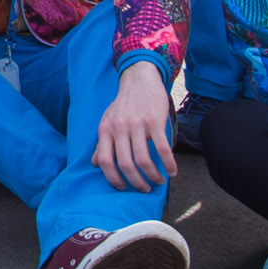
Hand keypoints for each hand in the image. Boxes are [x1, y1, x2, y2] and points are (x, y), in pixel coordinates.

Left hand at [92, 62, 176, 192]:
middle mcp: (120, 128)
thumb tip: (94, 163)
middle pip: (126, 165)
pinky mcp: (155, 122)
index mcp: (106, 130)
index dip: (113, 178)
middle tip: (145, 189)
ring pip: (144, 160)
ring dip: (153, 176)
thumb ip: (102, 142)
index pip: (104, 161)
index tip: (122, 188)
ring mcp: (138, 125)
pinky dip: (169, 164)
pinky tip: (172, 171)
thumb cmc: (123, 104)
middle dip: (137, 182)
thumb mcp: (107, 121)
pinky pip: (162, 148)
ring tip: (159, 181)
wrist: (139, 79)